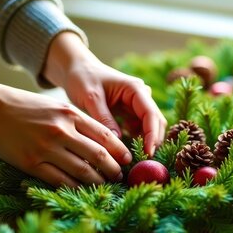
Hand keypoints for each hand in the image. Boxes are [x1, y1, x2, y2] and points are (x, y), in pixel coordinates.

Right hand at [0, 65, 131, 186]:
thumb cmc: (26, 107)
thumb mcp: (56, 106)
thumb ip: (78, 121)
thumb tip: (105, 139)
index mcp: (70, 114)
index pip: (105, 135)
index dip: (120, 150)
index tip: (128, 159)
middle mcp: (61, 130)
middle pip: (98, 155)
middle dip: (113, 169)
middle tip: (120, 176)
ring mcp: (46, 148)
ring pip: (82, 170)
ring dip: (98, 181)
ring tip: (105, 185)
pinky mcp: (31, 163)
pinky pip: (60, 180)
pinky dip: (75, 187)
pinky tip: (83, 190)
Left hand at [44, 32, 166, 155]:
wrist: (77, 70)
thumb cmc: (83, 78)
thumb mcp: (91, 97)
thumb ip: (104, 118)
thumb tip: (117, 140)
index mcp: (135, 89)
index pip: (151, 114)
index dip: (152, 135)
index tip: (148, 153)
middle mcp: (141, 96)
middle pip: (156, 122)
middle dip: (152, 141)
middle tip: (143, 162)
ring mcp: (138, 105)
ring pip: (150, 127)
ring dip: (145, 142)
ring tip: (134, 159)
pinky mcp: (131, 112)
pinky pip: (140, 129)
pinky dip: (137, 140)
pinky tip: (127, 151)